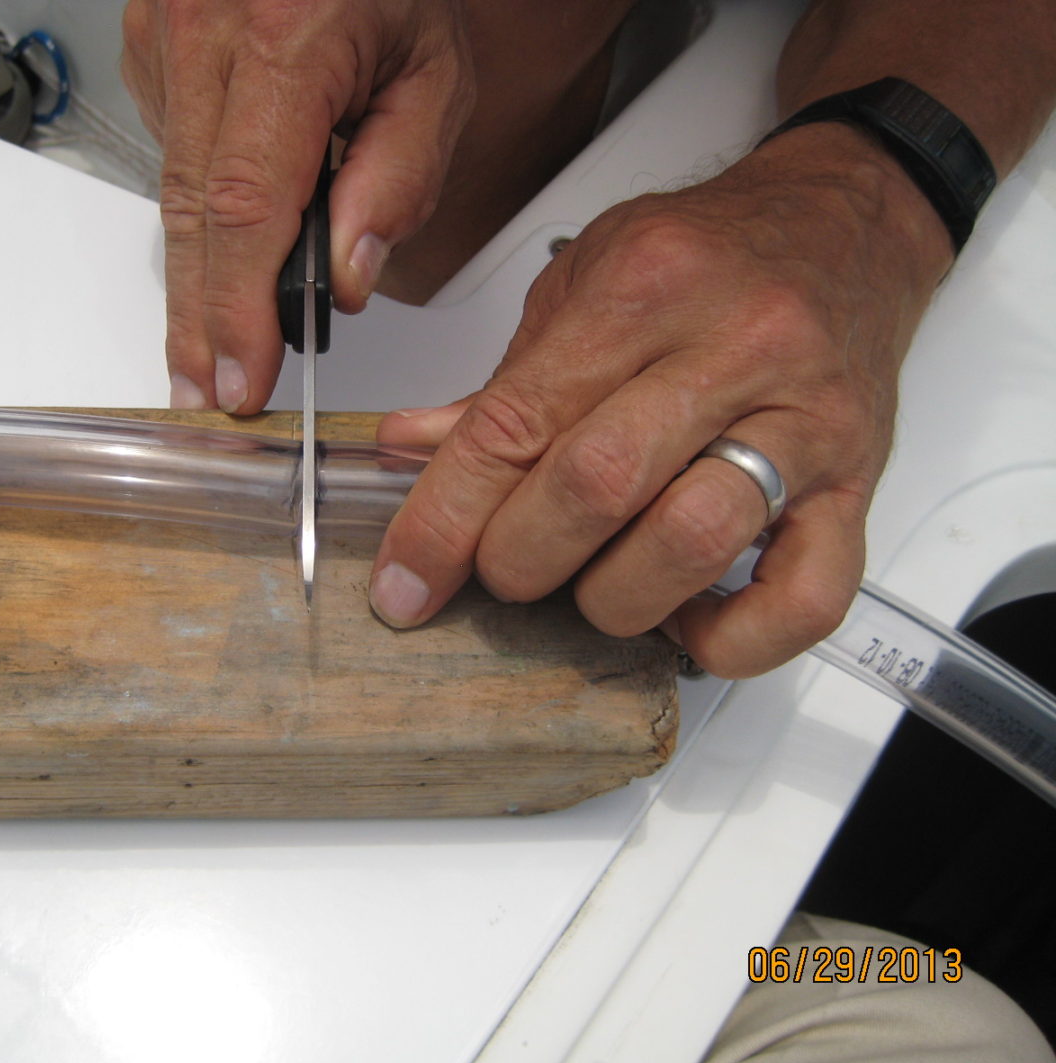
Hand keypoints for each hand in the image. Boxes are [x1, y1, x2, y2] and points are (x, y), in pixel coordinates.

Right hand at [121, 0, 473, 412]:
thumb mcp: (435, 75)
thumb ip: (400, 179)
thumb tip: (347, 275)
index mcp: (284, 37)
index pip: (246, 207)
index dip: (237, 308)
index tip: (242, 374)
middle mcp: (203, 33)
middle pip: (189, 216)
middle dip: (198, 321)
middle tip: (207, 390)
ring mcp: (163, 38)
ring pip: (172, 192)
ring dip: (196, 277)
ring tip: (216, 342)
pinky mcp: (149, 48)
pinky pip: (170, 153)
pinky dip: (199, 208)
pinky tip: (228, 235)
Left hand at [369, 122, 952, 677]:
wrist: (844, 223)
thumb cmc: (710, 255)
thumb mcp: (585, 283)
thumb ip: (503, 383)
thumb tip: (408, 449)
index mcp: (643, 289)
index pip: (515, 427)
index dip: (443, 521)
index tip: (404, 582)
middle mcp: (733, 348)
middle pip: (597, 488)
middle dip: (520, 560)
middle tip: (505, 569)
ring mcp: (804, 421)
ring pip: (690, 544)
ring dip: (611, 598)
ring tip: (594, 584)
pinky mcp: (858, 483)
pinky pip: (806, 598)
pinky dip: (732, 640)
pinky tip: (686, 618)